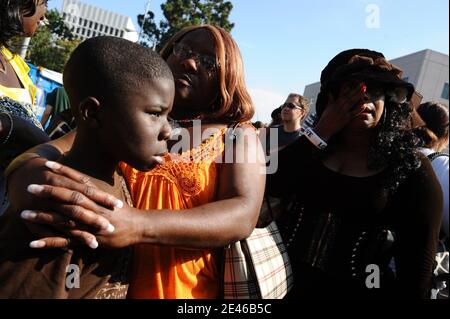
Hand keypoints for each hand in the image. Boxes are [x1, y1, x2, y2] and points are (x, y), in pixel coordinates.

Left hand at [21, 161, 141, 248]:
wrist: (140, 227)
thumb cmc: (125, 213)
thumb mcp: (110, 199)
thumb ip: (94, 193)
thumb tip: (82, 184)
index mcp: (97, 196)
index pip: (78, 181)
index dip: (63, 171)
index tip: (47, 164)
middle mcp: (93, 208)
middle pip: (69, 198)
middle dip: (49, 192)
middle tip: (31, 187)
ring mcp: (91, 223)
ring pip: (65, 219)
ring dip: (43, 217)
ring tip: (24, 214)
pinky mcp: (90, 238)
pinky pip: (67, 241)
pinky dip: (49, 241)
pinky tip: (33, 242)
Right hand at [314, 83, 365, 139]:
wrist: (323, 129)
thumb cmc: (324, 119)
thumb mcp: (327, 109)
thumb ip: (330, 101)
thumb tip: (330, 93)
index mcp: (334, 103)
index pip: (342, 94)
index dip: (348, 88)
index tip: (353, 82)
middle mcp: (339, 106)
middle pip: (349, 96)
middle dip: (356, 90)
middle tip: (362, 84)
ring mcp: (343, 112)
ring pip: (352, 102)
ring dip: (358, 96)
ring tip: (364, 90)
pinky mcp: (346, 119)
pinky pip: (354, 113)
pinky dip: (358, 109)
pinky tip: (364, 104)